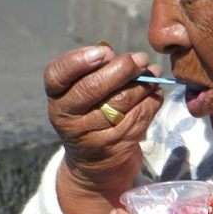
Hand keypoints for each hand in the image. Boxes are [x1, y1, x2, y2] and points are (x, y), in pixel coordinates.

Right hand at [43, 45, 163, 213]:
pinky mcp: (113, 147)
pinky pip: (138, 117)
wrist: (95, 162)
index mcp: (57, 96)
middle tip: (140, 58)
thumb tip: (132, 59)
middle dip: (121, 69)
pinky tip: (156, 93)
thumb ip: (101, 71)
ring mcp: (89, 135)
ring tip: (153, 73)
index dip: (79, 60)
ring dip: (142, 84)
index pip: (57, 75)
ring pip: (120, 102)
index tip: (105, 51)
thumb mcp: (85, 93)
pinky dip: (152, 101)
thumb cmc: (93, 112)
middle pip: (92, 88)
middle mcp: (67, 117)